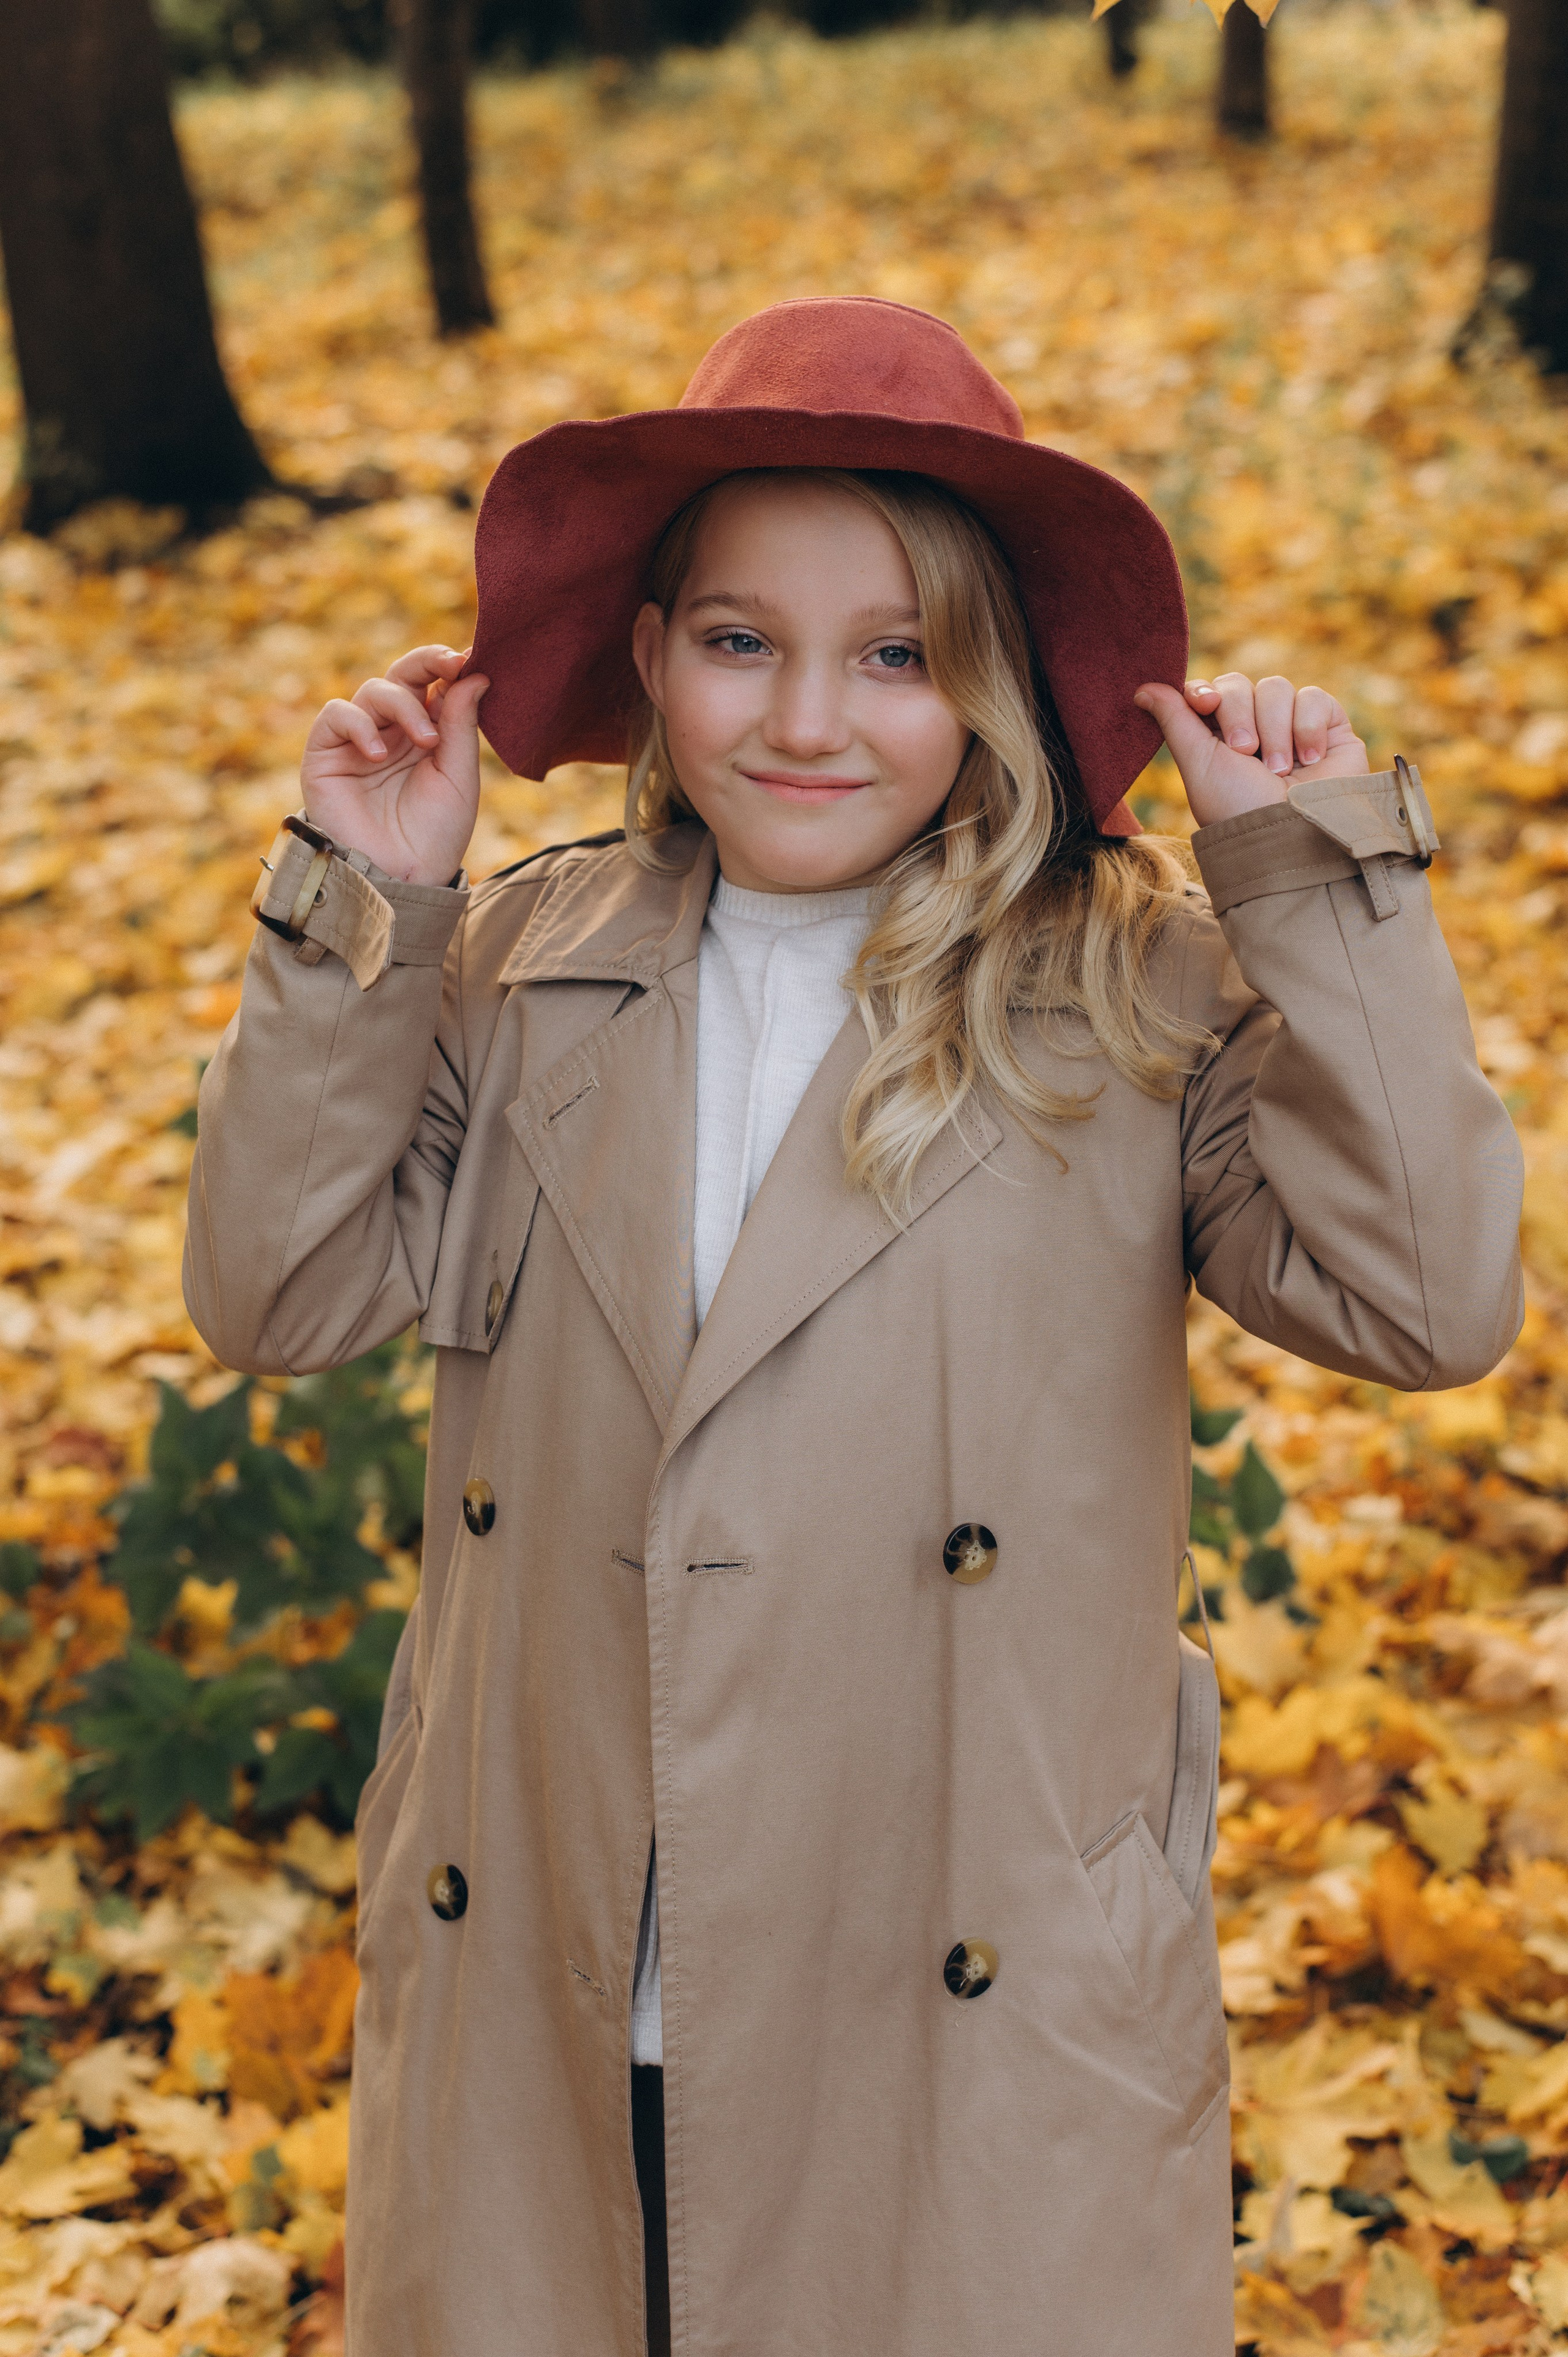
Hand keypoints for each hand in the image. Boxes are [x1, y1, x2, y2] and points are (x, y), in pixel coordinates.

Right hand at [300, 645, 488, 885]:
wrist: (400, 878)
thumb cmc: (434, 835)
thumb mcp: (458, 776)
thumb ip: (462, 724)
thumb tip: (475, 672)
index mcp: (427, 734)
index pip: (433, 683)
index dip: (446, 664)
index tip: (469, 659)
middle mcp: (392, 732)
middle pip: (402, 675)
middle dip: (425, 662)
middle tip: (450, 666)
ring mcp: (358, 741)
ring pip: (373, 690)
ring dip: (402, 706)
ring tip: (425, 742)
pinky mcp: (325, 754)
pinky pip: (336, 715)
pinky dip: (359, 725)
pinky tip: (379, 754)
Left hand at [1133, 672, 1368, 828]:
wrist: (1294, 833)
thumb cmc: (1239, 808)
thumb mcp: (1199, 764)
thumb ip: (1174, 720)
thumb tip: (1142, 687)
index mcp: (1216, 738)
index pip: (1208, 691)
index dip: (1205, 692)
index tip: (1204, 704)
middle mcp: (1254, 728)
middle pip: (1239, 684)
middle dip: (1239, 716)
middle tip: (1246, 753)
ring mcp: (1291, 725)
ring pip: (1277, 688)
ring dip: (1275, 730)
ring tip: (1280, 771)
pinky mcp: (1328, 726)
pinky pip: (1315, 698)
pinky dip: (1309, 727)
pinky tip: (1311, 759)